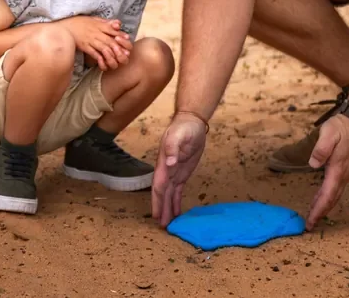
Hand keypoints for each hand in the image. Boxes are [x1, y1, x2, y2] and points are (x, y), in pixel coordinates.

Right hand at [60, 16, 132, 70]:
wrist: (65, 27)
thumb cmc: (80, 22)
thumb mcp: (94, 19)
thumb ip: (107, 22)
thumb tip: (118, 24)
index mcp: (99, 25)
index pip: (112, 30)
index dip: (121, 35)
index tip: (127, 39)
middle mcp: (96, 33)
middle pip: (110, 41)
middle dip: (119, 48)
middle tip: (125, 55)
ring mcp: (91, 40)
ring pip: (103, 49)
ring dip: (111, 56)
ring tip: (117, 62)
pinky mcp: (85, 47)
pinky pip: (94, 54)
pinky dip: (100, 60)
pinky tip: (104, 65)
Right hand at [152, 112, 207, 226]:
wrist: (191, 122)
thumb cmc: (184, 128)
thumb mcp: (178, 135)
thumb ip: (173, 148)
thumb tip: (169, 163)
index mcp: (163, 163)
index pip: (159, 185)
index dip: (158, 201)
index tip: (157, 215)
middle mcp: (166, 170)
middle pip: (162, 194)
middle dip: (161, 209)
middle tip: (163, 227)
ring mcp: (174, 173)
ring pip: (169, 195)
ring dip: (168, 209)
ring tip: (168, 225)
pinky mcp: (182, 173)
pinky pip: (177, 191)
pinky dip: (176, 202)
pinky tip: (177, 213)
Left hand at [305, 114, 348, 229]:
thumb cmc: (342, 128)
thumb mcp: (329, 133)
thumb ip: (321, 148)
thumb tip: (313, 163)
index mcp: (337, 169)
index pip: (327, 195)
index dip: (319, 209)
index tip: (311, 221)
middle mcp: (343, 175)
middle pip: (331, 199)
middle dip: (320, 213)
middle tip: (310, 225)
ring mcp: (345, 173)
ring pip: (334, 195)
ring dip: (324, 206)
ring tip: (313, 216)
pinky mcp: (345, 169)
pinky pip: (335, 188)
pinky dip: (327, 197)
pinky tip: (321, 198)